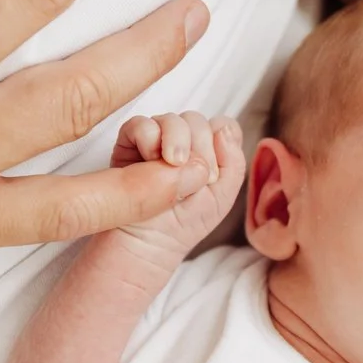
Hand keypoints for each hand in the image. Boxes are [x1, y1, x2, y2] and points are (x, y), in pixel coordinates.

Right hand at [109, 114, 245, 261]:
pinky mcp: (129, 143)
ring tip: (171, 168)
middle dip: (199, 150)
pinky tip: (151, 160)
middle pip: (197, 121)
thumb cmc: (186, 222)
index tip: (210, 176)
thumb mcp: (222, 196)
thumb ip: (233, 161)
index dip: (219, 146)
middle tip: (190, 181)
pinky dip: (149, 137)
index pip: (221, 126)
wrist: (151, 242)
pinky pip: (141, 124)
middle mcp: (184, 141)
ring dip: (177, 142)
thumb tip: (223, 127)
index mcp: (209, 150)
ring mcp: (157, 139)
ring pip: (172, 119)